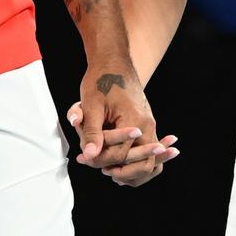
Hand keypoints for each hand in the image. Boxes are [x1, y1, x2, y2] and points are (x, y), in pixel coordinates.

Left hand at [69, 66, 178, 185]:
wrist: (114, 61)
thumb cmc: (101, 80)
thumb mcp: (92, 104)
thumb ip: (92, 131)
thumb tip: (89, 156)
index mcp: (135, 120)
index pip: (119, 155)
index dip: (100, 160)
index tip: (83, 159)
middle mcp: (147, 126)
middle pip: (142, 163)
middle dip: (118, 171)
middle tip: (98, 170)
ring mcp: (149, 126)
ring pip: (151, 162)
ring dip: (133, 172)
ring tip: (112, 174)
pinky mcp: (146, 125)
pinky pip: (148, 151)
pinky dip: (139, 163)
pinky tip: (124, 169)